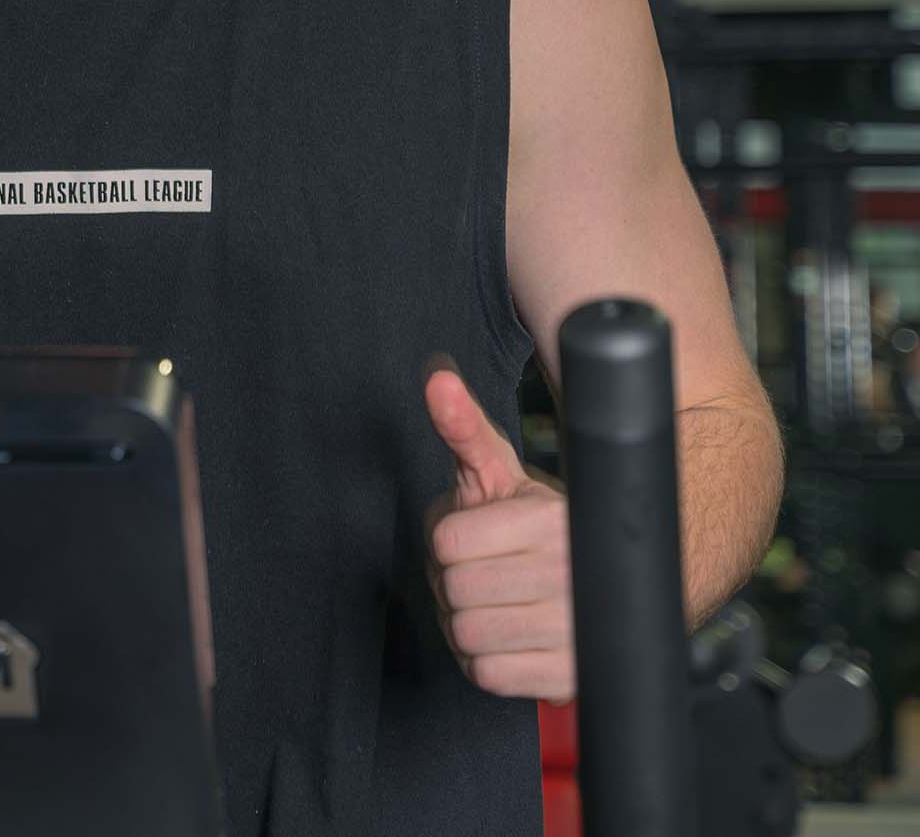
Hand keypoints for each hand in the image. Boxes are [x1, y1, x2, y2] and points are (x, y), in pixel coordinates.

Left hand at [424, 368, 574, 701]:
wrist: (624, 582)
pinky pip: (488, 676)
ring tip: (497, 599)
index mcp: (552, 522)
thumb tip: (435, 381)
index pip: (447, 542)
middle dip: (455, 578)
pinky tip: (508, 634)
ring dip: (468, 620)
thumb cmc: (547, 524)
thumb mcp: (504, 473)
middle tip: (485, 569)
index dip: (450, 537)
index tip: (476, 534)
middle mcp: (573, 578)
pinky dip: (486, 660)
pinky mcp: (573, 679)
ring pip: (468, 635)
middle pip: (454, 590)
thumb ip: (464, 428)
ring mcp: (577, 633)